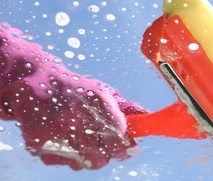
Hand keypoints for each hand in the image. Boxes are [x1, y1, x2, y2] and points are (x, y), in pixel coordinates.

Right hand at [0, 23, 146, 169]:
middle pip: (102, 155)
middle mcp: (75, 118)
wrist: (33, 84)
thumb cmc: (75, 88)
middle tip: (106, 143)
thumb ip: (126, 108)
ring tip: (83, 136)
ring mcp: (55, 134)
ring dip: (90, 154)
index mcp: (95, 100)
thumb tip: (147, 118)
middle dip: (109, 152)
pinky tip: (65, 137)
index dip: (126, 144)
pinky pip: (64, 161)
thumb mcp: (103, 92)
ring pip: (84, 162)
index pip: (119, 134)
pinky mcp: (39, 144)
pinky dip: (69, 154)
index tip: (130, 147)